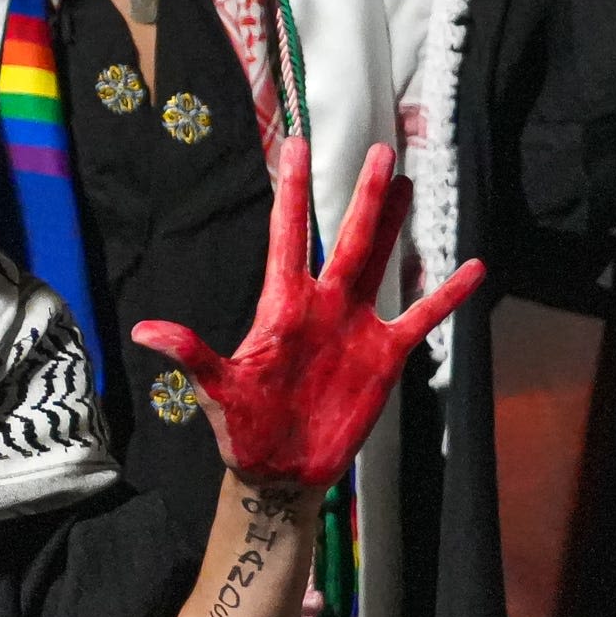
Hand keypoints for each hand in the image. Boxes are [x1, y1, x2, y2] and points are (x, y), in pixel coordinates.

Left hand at [129, 141, 483, 495]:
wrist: (282, 470)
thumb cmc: (244, 429)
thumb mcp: (217, 392)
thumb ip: (192, 356)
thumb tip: (143, 332)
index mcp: (281, 305)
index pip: (287, 235)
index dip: (292, 193)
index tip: (297, 146)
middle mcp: (321, 303)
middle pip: (345, 238)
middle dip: (363, 196)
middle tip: (381, 150)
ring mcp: (355, 325)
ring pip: (380, 262)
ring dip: (394, 226)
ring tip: (409, 182)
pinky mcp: (385, 355)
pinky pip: (420, 317)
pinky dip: (445, 295)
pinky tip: (471, 268)